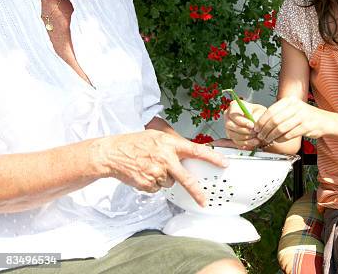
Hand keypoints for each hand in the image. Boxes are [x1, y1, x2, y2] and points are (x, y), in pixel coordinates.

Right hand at [94, 130, 227, 206]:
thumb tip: (189, 153)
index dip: (212, 157)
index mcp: (170, 145)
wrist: (112, 153)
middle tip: (204, 201)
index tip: (224, 164)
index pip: (196, 150)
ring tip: (151, 167)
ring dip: (164, 178)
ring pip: (170, 183)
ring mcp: (156, 173)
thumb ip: (173, 145)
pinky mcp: (147, 184)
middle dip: (196, 191)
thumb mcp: (157, 136)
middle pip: (186, 179)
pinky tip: (144, 173)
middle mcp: (165, 159)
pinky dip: (153, 183)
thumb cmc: (135, 143)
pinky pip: (157, 188)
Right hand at [223, 99, 266, 149]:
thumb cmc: (258, 114)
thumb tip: (254, 122)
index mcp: (234, 107)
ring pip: (233, 135)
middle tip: (255, 132)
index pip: (233, 115)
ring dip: (245, 138)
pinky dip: (246, 143)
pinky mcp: (232, 137)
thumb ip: (257, 115)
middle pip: (230, 126)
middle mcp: (228, 117)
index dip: (242, 122)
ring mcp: (229, 127)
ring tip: (256, 137)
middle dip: (244, 131)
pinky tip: (254, 142)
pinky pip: (236, 142)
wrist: (259, 121)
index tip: (252, 125)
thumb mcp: (260, 111)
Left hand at [255, 96, 325, 144]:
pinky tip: (277, 140)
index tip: (256, 128)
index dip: (262, 121)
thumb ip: (279, 113)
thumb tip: (260, 123)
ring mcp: (302, 116)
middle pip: (274, 120)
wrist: (324, 120)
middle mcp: (295, 106)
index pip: (271, 110)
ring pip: (281, 128)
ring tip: (267, 139)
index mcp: (289, 100)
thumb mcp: (292, 109)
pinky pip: (289, 135)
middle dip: (265, 130)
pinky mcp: (306, 126)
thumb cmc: (305, 116)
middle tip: (260, 136)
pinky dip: (280, 139)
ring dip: (271, 136)